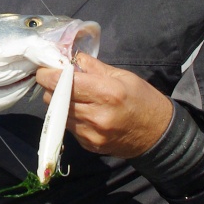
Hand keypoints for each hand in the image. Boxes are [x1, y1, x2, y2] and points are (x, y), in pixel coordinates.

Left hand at [35, 52, 172, 158]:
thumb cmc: (143, 100)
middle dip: (52, 87)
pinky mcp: (88, 145)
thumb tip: (70, 58)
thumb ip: (93, 67)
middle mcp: (96, 116)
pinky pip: (68, 126)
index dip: (48, 74)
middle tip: (60, 81)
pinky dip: (69, 116)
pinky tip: (84, 112)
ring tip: (73, 96)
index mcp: (106, 93)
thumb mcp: (123, 76)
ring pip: (57, 114)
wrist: (157, 135)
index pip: (62, 83)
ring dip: (59, 103)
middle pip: (53, 99)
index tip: (45, 70)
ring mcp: (90, 134)